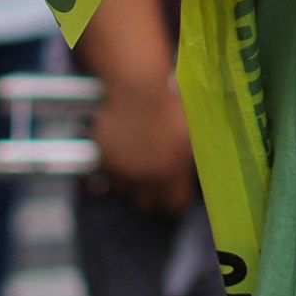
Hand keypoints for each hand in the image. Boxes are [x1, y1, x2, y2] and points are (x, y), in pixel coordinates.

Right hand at [89, 70, 195, 216]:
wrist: (136, 90)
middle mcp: (144, 176)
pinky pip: (108, 177)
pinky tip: (124, 160)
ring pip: (124, 192)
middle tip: (156, 187)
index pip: (174, 204)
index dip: (175, 200)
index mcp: (171, 171)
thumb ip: (192, 157)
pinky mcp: (102, 159)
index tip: (175, 195)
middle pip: (145, 204)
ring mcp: (121, 169)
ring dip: (131, 186)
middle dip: (152, 198)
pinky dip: (115, 173)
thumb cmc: (169, 105)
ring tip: (139, 171)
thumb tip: (192, 172)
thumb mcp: (190, 132)